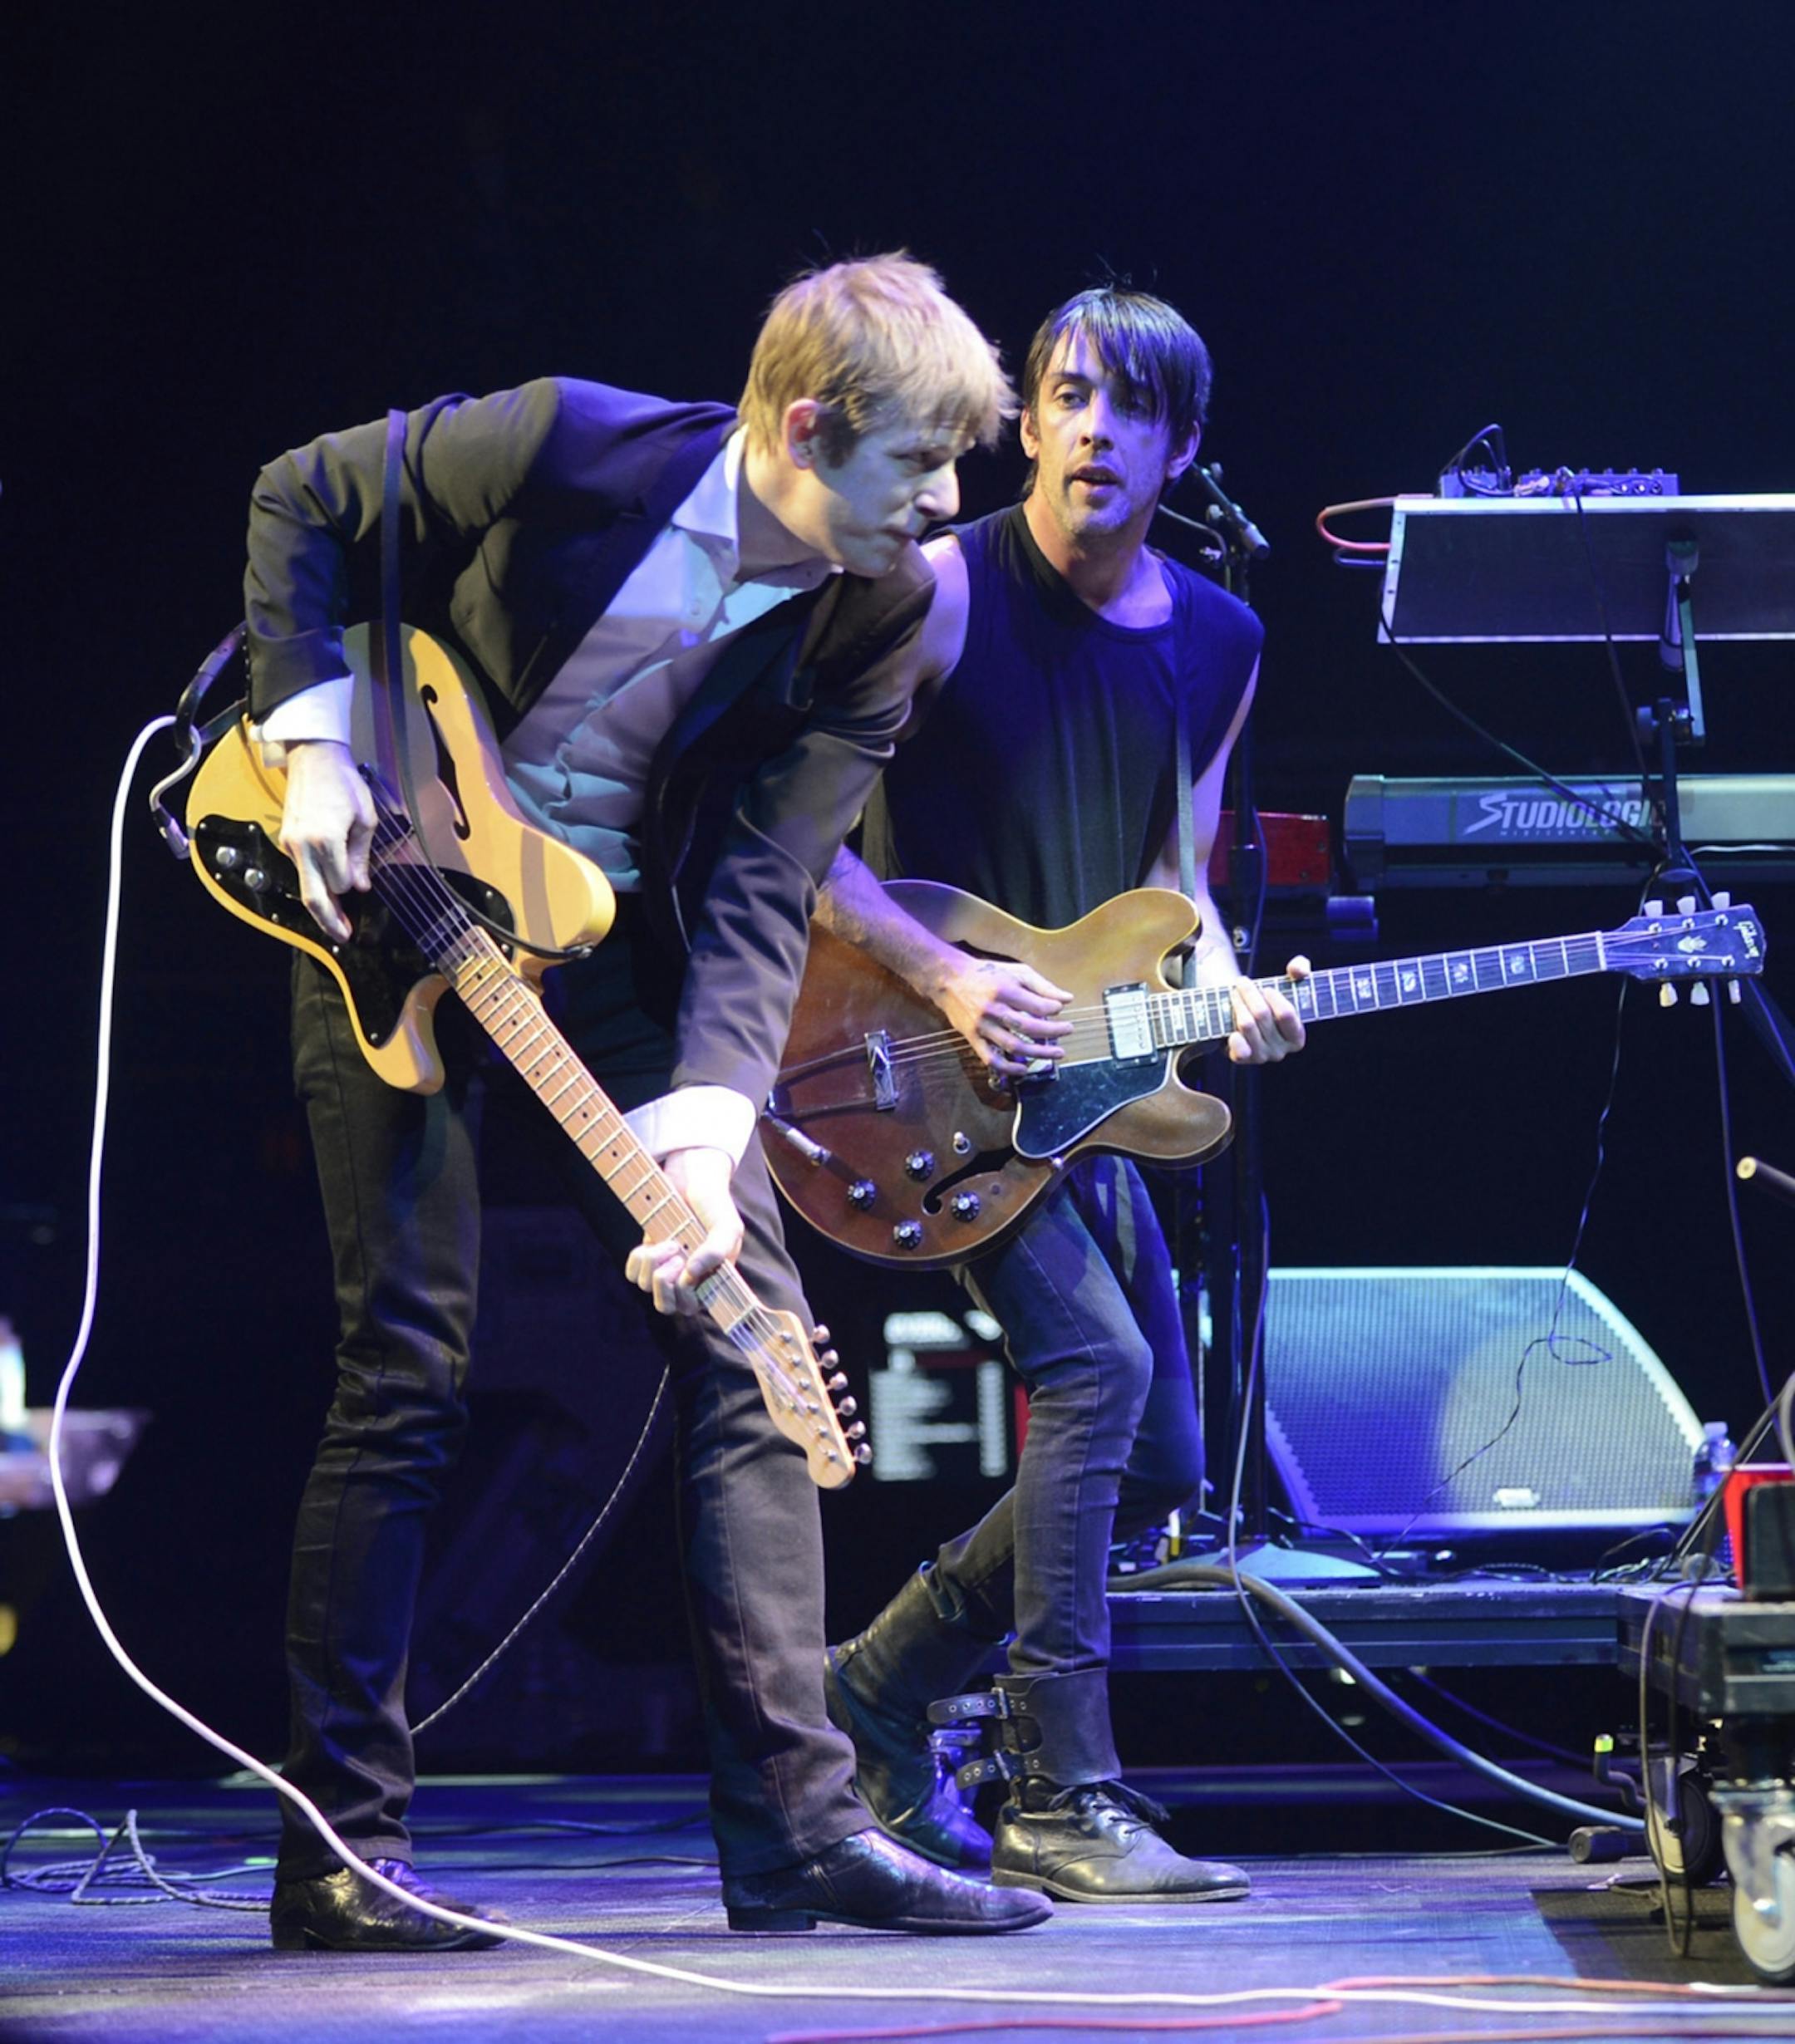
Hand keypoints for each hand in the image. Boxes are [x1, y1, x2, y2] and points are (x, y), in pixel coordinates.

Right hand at [278, 740, 375, 942]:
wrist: (314, 759)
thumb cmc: (344, 784)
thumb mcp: (365, 819)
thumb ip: (361, 855)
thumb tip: (360, 886)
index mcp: (326, 839)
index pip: (341, 882)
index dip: (352, 887)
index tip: (361, 887)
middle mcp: (303, 846)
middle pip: (314, 896)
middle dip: (329, 921)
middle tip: (344, 937)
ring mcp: (291, 844)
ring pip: (305, 887)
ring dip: (321, 908)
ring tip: (336, 925)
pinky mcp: (286, 841)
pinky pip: (302, 870)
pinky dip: (314, 884)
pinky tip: (328, 892)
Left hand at [624, 1147, 743, 1317]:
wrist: (693, 1181)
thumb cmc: (716, 1206)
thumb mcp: (728, 1227)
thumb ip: (717, 1252)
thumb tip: (690, 1274)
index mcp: (709, 1280)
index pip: (691, 1308)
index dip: (685, 1297)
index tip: (687, 1272)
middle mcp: (686, 1279)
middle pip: (666, 1307)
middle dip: (665, 1285)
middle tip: (676, 1258)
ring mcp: (665, 1267)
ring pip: (647, 1287)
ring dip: (655, 1264)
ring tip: (670, 1242)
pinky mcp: (647, 1255)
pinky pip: (632, 1273)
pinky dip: (638, 1260)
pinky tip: (651, 1243)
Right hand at [931, 954, 1072, 1078]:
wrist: (948, 979)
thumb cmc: (986, 974)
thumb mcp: (1015, 972)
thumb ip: (1042, 985)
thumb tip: (1067, 999)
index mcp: (1005, 990)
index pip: (1036, 1006)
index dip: (1053, 1010)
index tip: (1060, 1010)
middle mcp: (993, 1009)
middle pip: (1028, 1028)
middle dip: (1052, 1032)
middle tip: (1068, 1031)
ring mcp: (982, 1026)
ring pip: (1013, 1045)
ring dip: (1038, 1053)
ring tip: (1057, 1054)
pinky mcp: (972, 1038)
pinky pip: (990, 1057)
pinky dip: (1007, 1068)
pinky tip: (1023, 1070)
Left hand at [1226, 955, 1309, 1064]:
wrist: (1245, 1015)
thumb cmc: (1270, 1000)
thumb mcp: (1289, 981)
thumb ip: (1300, 968)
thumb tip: (1298, 970)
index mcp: (1297, 1037)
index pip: (1286, 1014)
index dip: (1274, 997)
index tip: (1266, 988)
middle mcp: (1280, 1051)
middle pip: (1262, 1014)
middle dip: (1249, 993)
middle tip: (1241, 982)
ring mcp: (1261, 1056)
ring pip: (1246, 1024)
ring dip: (1237, 1003)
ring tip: (1234, 993)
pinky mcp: (1242, 1059)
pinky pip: (1238, 1048)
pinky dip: (1234, 1034)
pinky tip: (1232, 1021)